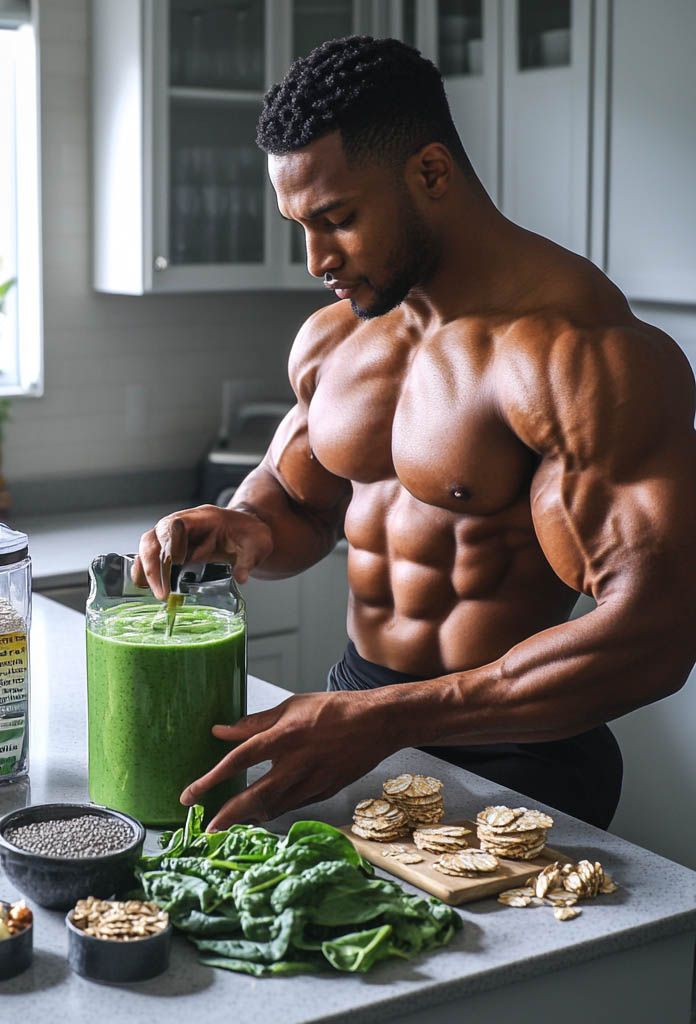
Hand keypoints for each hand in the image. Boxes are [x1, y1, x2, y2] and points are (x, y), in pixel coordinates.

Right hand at [132, 504, 273, 597]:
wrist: (246, 530)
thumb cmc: (248, 533)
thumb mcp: (257, 544)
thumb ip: (248, 559)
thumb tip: (240, 576)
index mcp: (203, 517)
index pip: (177, 524)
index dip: (172, 542)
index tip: (176, 562)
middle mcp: (182, 523)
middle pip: (155, 537)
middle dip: (154, 564)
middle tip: (162, 591)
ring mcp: (174, 535)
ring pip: (148, 547)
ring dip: (147, 571)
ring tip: (157, 594)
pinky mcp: (171, 548)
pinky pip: (150, 557)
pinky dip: (145, 571)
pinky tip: (146, 588)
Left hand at [180, 690, 400, 830]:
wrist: (377, 723)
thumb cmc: (333, 709)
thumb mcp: (291, 706)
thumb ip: (254, 723)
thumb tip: (219, 732)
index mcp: (284, 736)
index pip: (238, 761)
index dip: (211, 780)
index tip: (190, 795)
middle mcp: (296, 763)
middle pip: (253, 797)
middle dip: (227, 816)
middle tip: (206, 831)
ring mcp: (312, 781)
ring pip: (273, 807)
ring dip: (248, 818)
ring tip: (228, 824)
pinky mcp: (324, 792)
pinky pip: (292, 806)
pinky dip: (273, 811)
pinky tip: (261, 813)